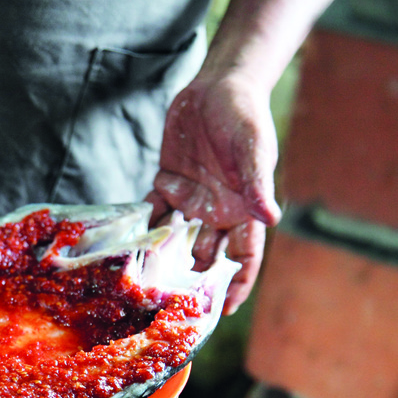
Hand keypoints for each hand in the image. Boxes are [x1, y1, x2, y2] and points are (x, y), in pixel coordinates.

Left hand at [146, 74, 280, 314]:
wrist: (216, 87)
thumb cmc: (244, 116)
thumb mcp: (253, 147)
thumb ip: (258, 183)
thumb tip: (271, 219)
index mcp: (242, 208)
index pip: (245, 256)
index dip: (237, 284)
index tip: (224, 310)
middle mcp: (217, 210)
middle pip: (206, 254)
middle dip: (192, 276)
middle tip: (169, 298)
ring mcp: (191, 199)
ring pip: (176, 238)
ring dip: (162, 255)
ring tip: (141, 278)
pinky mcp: (168, 183)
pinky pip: (153, 211)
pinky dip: (142, 225)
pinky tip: (126, 241)